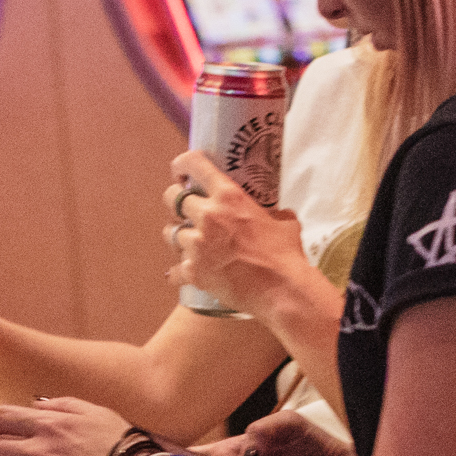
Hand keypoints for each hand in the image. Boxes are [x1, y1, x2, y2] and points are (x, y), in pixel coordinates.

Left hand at [165, 152, 306, 320]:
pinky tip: (187, 274)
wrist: (281, 291)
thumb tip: (274, 214)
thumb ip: (272, 213)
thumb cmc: (285, 255)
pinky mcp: (193, 271)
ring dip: (179, 236)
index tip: (180, 172)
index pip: (194, 164)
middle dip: (176, 202)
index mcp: (229, 196)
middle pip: (171, 197)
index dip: (182, 165)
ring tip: (191, 244)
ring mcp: (197, 245)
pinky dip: (180, 272)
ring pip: (170, 232)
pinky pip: (174, 269)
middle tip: (186, 211)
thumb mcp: (283, 222)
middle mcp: (208, 216)